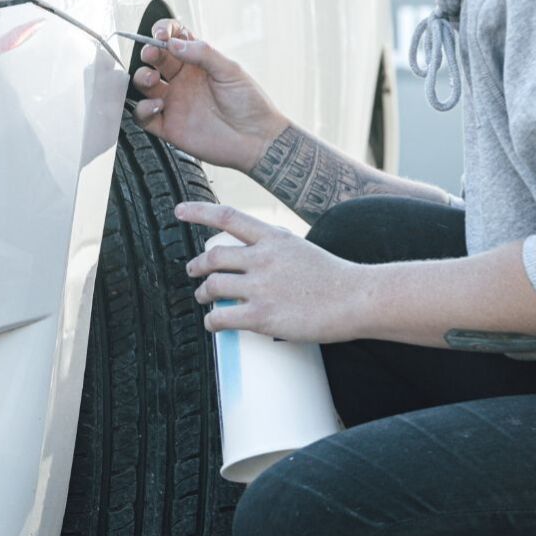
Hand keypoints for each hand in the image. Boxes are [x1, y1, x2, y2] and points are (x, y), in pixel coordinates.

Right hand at [130, 18, 288, 172]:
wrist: (256, 140)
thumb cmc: (250, 104)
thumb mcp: (230, 70)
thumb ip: (203, 53)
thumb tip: (174, 42)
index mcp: (197, 64)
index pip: (174, 39)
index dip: (163, 32)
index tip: (161, 34)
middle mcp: (183, 81)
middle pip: (155, 59)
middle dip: (149, 51)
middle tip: (152, 53)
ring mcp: (174, 103)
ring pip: (144, 85)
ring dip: (141, 77)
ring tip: (153, 79)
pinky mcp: (169, 126)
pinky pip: (143, 116)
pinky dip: (142, 109)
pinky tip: (158, 105)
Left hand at [176, 203, 369, 342]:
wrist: (356, 299)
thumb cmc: (333, 278)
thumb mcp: (301, 248)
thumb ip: (275, 248)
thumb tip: (253, 253)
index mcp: (273, 239)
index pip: (227, 217)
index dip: (198, 212)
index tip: (178, 211)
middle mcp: (263, 259)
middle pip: (213, 257)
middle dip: (197, 266)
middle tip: (192, 272)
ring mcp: (261, 287)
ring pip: (213, 286)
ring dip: (203, 294)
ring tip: (204, 299)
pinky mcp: (262, 316)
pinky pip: (221, 317)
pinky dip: (211, 321)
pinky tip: (212, 324)